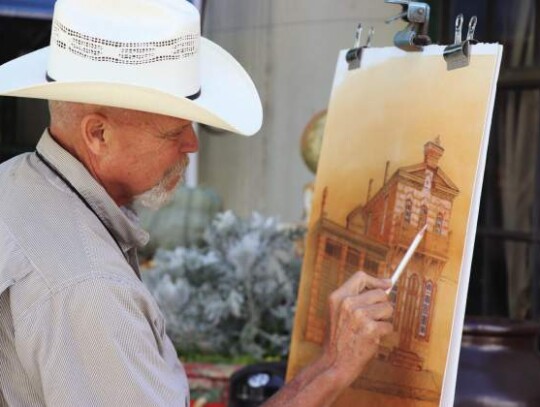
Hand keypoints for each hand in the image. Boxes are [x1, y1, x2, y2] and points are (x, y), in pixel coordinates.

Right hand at [321, 271, 393, 386]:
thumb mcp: (337, 311)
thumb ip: (355, 297)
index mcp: (338, 296)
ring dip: (384, 319)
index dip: (376, 280)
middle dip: (382, 305)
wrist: (334, 362)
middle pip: (380, 293)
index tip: (387, 284)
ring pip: (388, 308)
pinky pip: (389, 325)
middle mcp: (348, 303)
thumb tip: (385, 285)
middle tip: (373, 317)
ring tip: (370, 328)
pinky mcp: (371, 329)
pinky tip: (371, 339)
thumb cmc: (338, 337)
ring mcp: (359, 316)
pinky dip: (383, 333)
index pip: (360, 277)